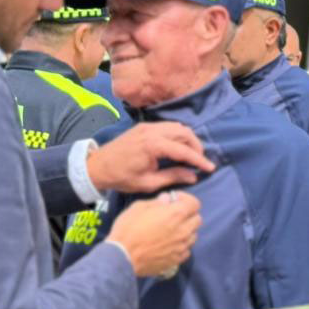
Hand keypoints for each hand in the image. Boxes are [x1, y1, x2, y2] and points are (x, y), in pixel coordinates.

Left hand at [87, 122, 215, 192]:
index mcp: (153, 146)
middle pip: (184, 133)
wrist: (98, 166)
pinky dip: (177, 134)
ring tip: (191, 155)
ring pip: (177, 127)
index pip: (184, 150)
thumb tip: (193, 176)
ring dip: (187, 139)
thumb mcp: (148, 182)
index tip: (210, 168)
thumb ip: (173, 176)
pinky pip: (167, 126)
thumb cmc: (122, 178)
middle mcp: (153, 131)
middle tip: (200, 162)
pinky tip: (178, 147)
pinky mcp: (143, 126)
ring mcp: (148, 126)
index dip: (199, 160)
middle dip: (196, 146)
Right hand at [107, 191, 201, 276]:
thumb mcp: (139, 207)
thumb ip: (157, 202)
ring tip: (172, 231)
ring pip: (193, 235)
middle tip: (174, 215)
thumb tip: (167, 199)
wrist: (122, 256)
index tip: (174, 201)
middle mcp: (183, 230)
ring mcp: (181, 246)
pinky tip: (170, 244)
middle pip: (197, 219)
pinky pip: (187, 250)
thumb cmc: (128, 229)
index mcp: (176, 214)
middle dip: (188, 214)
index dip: (186, 199)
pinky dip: (181, 246)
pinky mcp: (177, 260)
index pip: (195, 203)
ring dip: (186, 230)